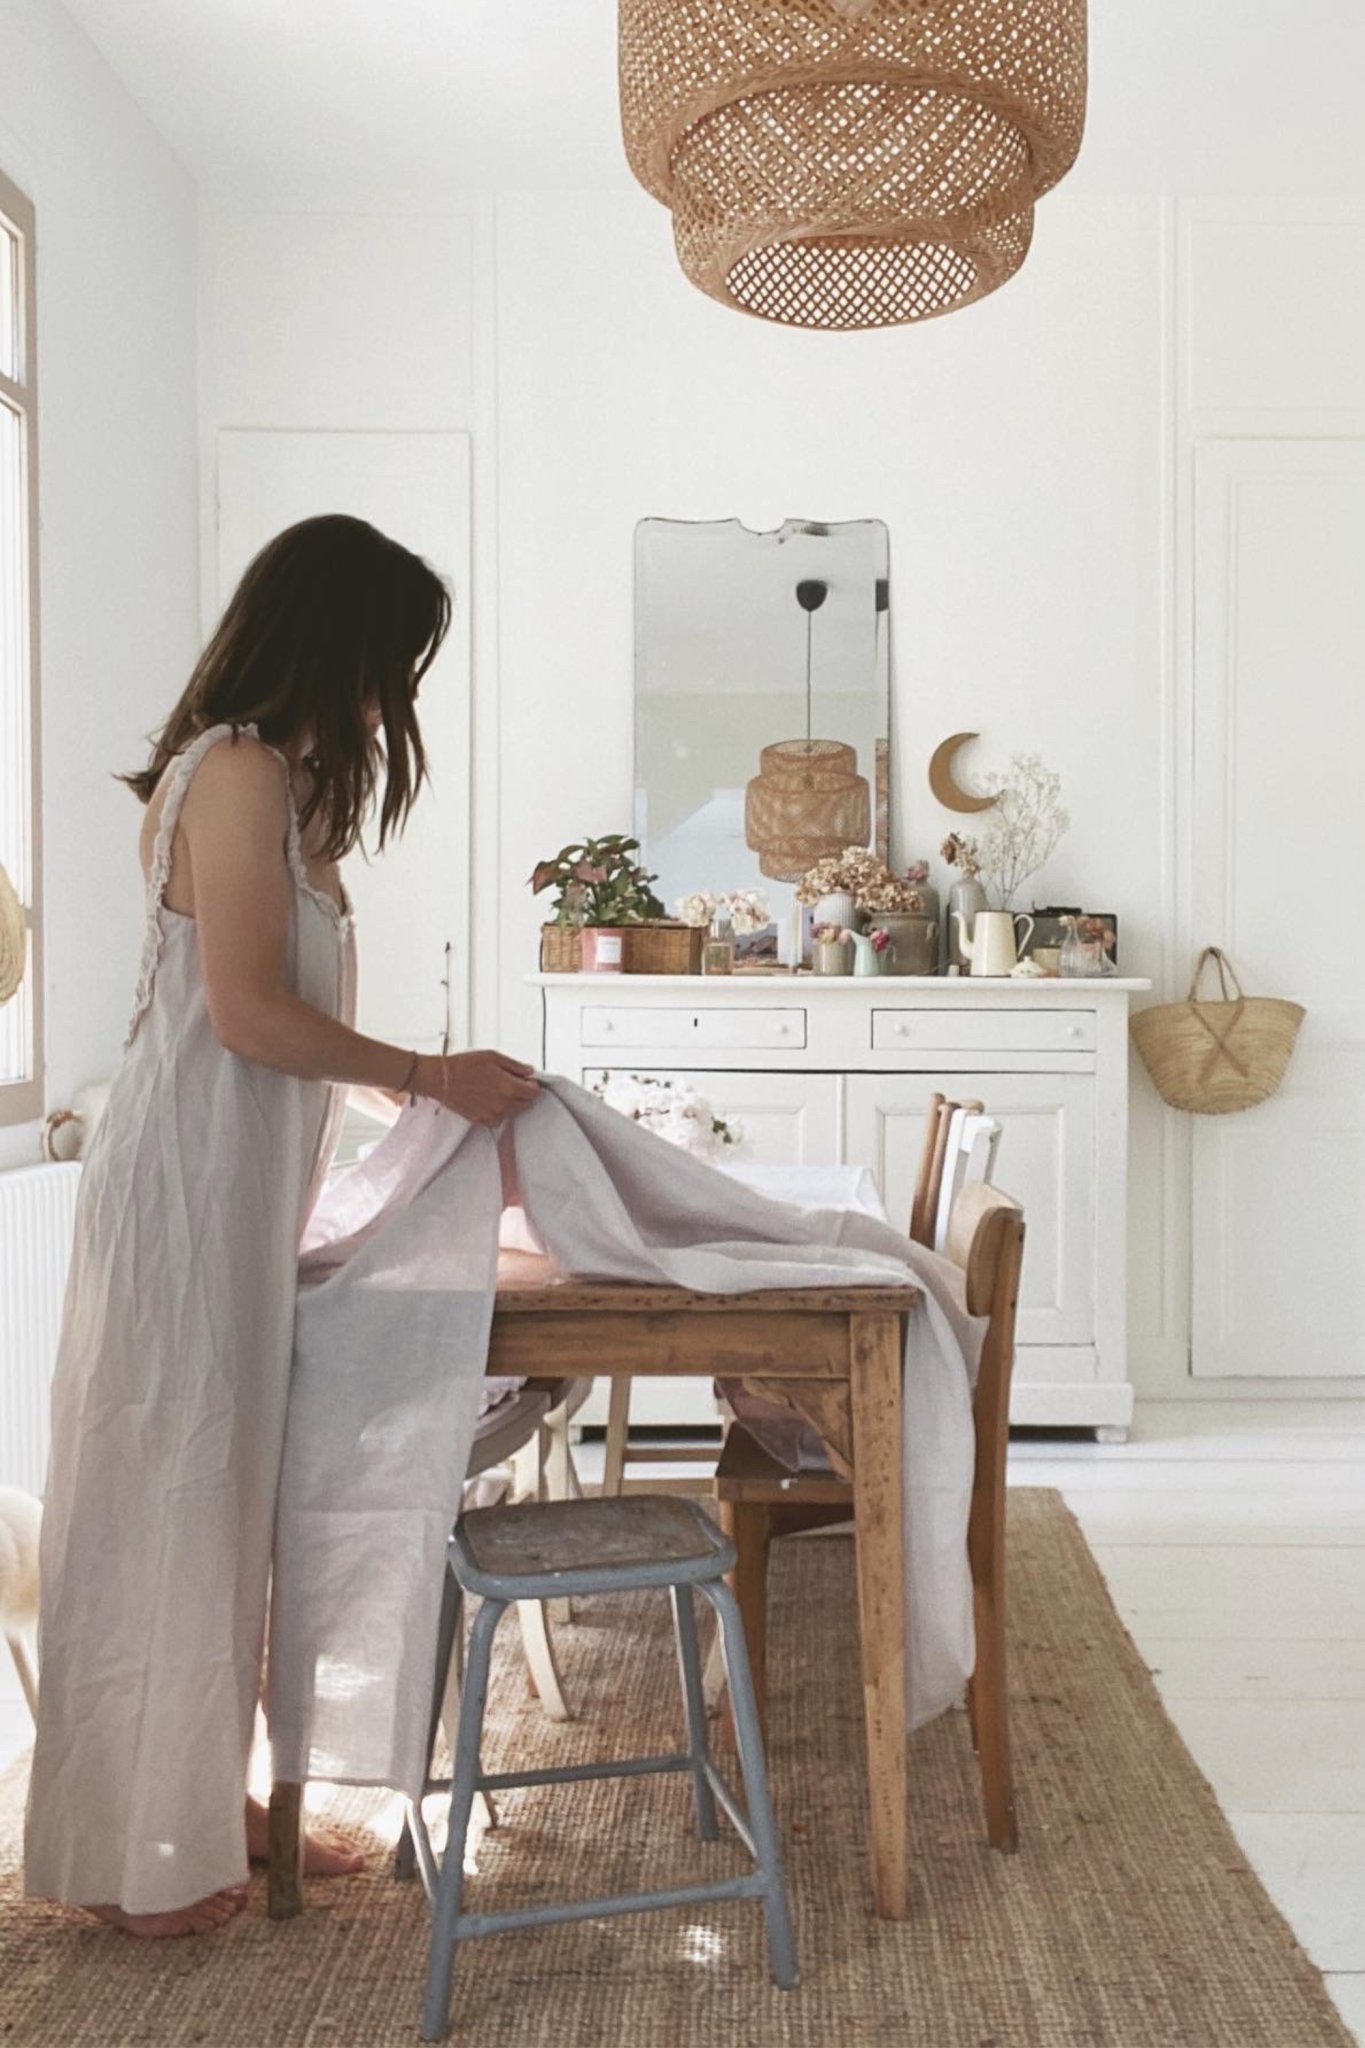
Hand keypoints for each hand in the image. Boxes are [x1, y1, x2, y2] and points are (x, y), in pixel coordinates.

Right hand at [415, 1049, 540, 1125]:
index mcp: (509, 1087)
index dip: (533, 1085)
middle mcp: (503, 1104)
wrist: (442, 1079)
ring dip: (513, 1103)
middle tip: (515, 1083)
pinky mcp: (481, 1120)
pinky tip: (492, 1101)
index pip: (534, 1093)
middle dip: (525, 1094)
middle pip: (526, 1104)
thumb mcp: (493, 1057)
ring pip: (513, 1113)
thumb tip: (529, 1071)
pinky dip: (500, 1112)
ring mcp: (493, 1114)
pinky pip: (499, 1120)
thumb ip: (515, 1066)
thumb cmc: (463, 1066)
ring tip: (500, 1090)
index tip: (528, 1080)